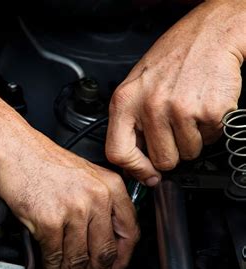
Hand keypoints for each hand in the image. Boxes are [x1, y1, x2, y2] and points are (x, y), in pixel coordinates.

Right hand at [0, 130, 138, 268]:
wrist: (9, 145)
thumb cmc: (37, 158)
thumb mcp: (80, 173)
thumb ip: (95, 202)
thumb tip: (97, 237)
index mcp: (109, 185)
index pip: (129, 233)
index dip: (123, 262)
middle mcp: (96, 197)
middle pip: (105, 252)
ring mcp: (73, 208)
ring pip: (80, 259)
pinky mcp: (49, 219)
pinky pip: (55, 256)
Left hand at [106, 0, 245, 184]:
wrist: (208, 36)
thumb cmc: (170, 60)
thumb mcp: (135, 88)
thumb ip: (131, 124)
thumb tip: (136, 165)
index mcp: (125, 102)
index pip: (118, 153)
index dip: (134, 170)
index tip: (146, 174)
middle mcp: (150, 106)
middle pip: (161, 160)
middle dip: (170, 152)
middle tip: (173, 129)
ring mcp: (179, 110)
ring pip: (187, 153)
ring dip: (191, 139)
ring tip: (187, 112)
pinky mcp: (208, 111)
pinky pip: (210, 139)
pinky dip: (209, 129)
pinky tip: (201, 107)